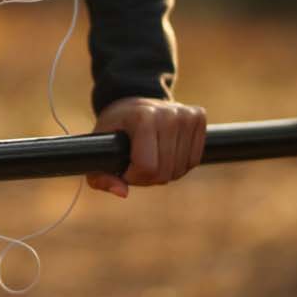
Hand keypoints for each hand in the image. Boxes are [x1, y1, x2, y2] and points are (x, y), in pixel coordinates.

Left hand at [85, 96, 206, 197]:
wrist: (132, 103)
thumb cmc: (114, 130)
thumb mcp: (98, 150)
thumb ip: (100, 176)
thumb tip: (122, 193)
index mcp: (142, 117)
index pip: (148, 168)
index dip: (133, 177)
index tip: (125, 168)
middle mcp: (168, 113)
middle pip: (165, 172)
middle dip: (148, 178)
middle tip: (137, 163)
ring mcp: (186, 114)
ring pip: (181, 169)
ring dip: (165, 172)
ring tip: (151, 156)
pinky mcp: (198, 116)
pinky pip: (194, 160)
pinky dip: (180, 164)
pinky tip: (167, 152)